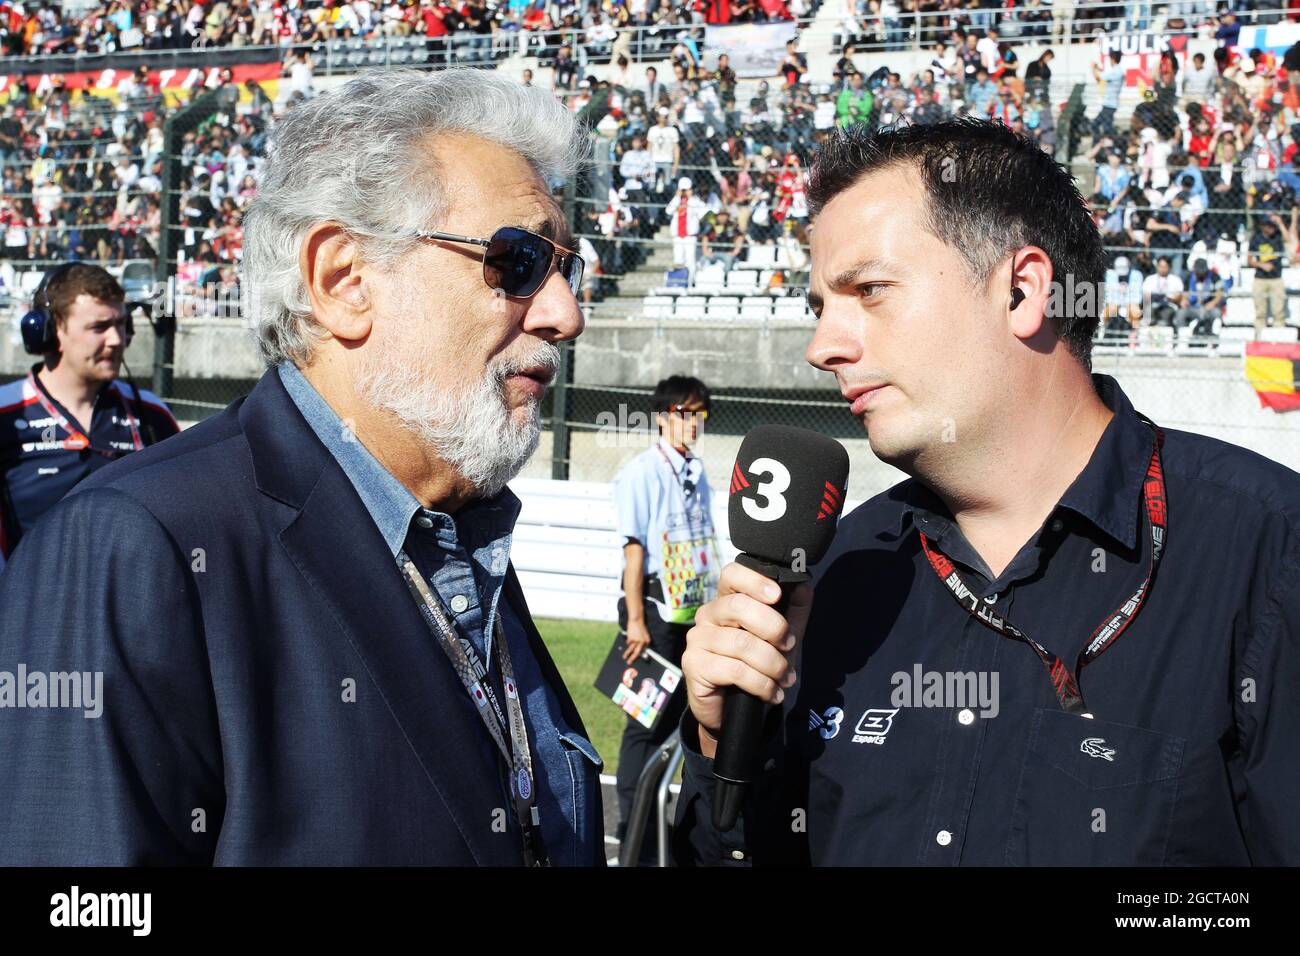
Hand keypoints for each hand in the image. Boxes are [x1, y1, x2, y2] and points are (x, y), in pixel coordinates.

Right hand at [622, 617, 650, 662]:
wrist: (636, 620)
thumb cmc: (641, 627)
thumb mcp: (645, 635)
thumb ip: (644, 642)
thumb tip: (642, 651)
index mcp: (647, 641)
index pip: (644, 650)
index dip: (643, 656)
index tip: (640, 661)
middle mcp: (642, 642)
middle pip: (637, 652)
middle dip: (633, 658)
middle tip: (629, 662)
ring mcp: (636, 641)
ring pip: (630, 650)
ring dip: (627, 654)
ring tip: (624, 658)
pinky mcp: (631, 639)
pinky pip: (628, 643)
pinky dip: (628, 642)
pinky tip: (629, 638)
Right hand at [681, 562, 813, 740]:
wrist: (733, 712)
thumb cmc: (757, 668)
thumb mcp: (781, 639)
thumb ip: (793, 612)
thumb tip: (804, 586)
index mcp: (726, 601)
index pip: (731, 575)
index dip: (754, 581)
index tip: (777, 595)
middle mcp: (707, 615)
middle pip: (737, 606)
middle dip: (773, 627)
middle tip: (789, 646)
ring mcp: (697, 640)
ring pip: (740, 643)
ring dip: (772, 663)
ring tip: (785, 679)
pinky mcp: (694, 665)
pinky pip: (734, 670)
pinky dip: (761, 684)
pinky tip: (772, 693)